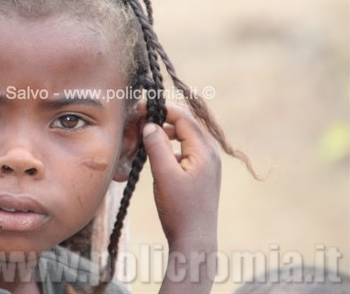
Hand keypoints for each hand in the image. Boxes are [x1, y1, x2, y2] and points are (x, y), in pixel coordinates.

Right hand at [142, 102, 220, 292]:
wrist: (194, 240)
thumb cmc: (180, 209)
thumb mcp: (164, 175)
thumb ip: (157, 146)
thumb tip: (150, 124)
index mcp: (204, 150)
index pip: (183, 117)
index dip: (162, 109)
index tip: (140, 109)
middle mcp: (210, 153)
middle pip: (185, 124)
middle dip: (162, 119)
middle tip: (139, 121)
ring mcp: (207, 163)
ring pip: (185, 137)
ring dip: (165, 133)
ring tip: (145, 138)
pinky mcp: (201, 173)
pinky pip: (185, 150)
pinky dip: (170, 147)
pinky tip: (156, 156)